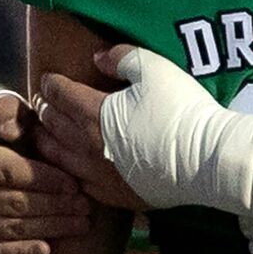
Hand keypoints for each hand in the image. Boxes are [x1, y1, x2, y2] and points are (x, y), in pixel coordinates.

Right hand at [0, 93, 92, 253]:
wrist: (10, 168)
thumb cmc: (19, 137)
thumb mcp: (15, 115)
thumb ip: (8, 110)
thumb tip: (6, 132)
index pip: (11, 173)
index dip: (45, 179)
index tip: (74, 183)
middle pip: (17, 203)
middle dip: (56, 205)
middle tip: (86, 206)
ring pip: (16, 227)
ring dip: (52, 227)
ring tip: (83, 222)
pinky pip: (0, 252)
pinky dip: (23, 252)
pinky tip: (47, 250)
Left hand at [47, 45, 252, 219]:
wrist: (209, 159)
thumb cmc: (184, 109)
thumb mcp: (155, 68)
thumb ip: (121, 57)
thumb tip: (97, 59)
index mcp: (92, 111)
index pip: (57, 93)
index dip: (50, 83)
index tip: (50, 79)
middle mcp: (86, 144)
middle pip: (51, 125)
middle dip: (44, 111)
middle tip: (43, 104)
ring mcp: (98, 174)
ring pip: (58, 158)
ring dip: (48, 143)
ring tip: (48, 135)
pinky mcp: (114, 196)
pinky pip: (80, 184)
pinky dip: (70, 172)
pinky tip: (75, 167)